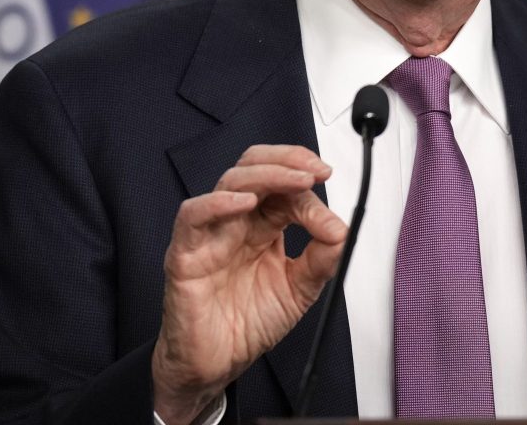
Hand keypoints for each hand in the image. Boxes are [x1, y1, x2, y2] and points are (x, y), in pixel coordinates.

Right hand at [151, 144, 347, 423]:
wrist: (216, 365)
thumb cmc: (246, 325)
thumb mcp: (298, 290)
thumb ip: (321, 258)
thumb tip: (341, 230)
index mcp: (261, 227)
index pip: (283, 187)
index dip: (308, 187)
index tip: (330, 202)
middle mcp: (235, 223)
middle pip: (254, 168)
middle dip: (287, 161)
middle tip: (316, 171)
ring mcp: (209, 234)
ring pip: (229, 182)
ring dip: (266, 175)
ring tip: (295, 181)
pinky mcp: (185, 254)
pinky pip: (192, 216)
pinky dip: (217, 203)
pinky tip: (244, 202)